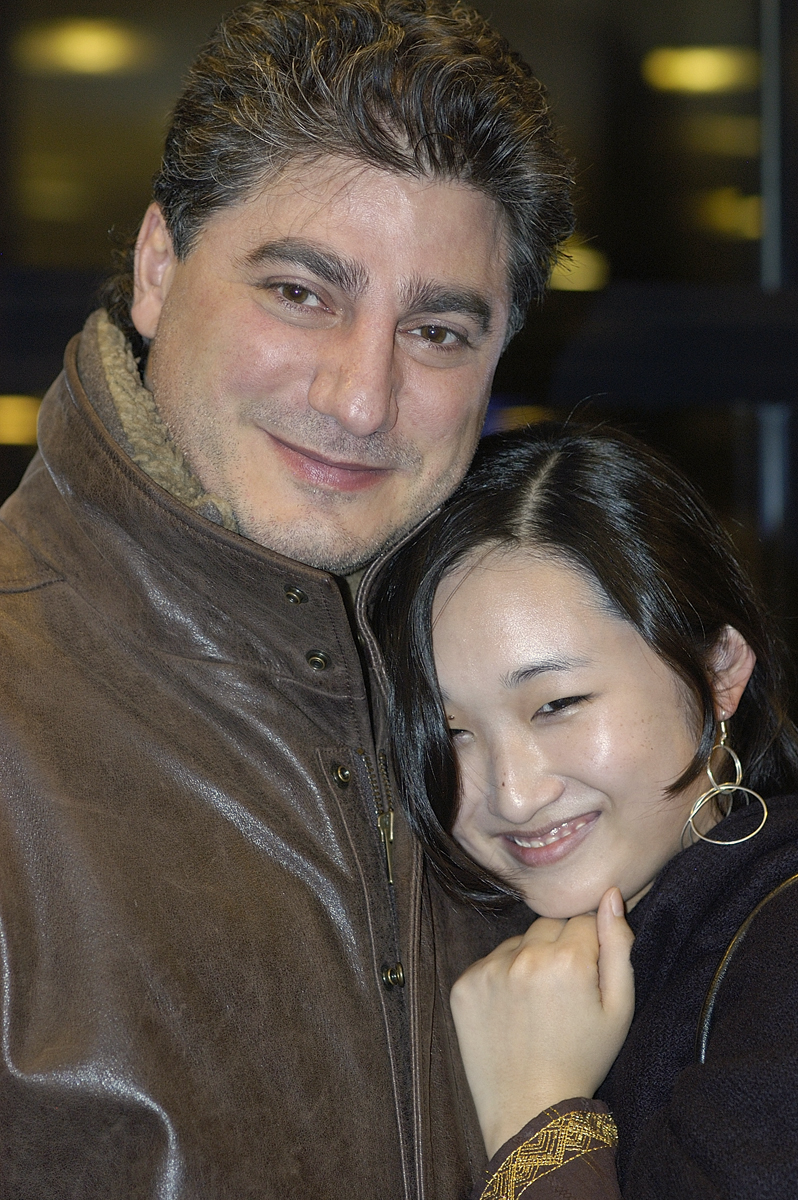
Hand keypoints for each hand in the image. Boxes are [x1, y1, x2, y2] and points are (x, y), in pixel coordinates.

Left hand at [450, 887, 634, 1157]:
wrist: (530, 1109)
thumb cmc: (582, 1059)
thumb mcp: (619, 1008)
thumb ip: (618, 945)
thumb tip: (611, 895)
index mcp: (568, 959)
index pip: (584, 919)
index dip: (590, 948)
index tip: (586, 979)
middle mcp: (525, 957)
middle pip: (548, 926)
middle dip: (559, 949)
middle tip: (562, 994)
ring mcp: (489, 969)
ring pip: (519, 942)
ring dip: (529, 961)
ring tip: (536, 1006)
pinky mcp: (464, 984)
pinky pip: (490, 962)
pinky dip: (502, 978)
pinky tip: (511, 1012)